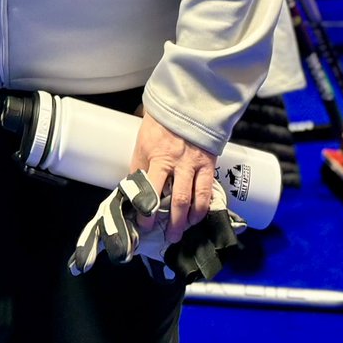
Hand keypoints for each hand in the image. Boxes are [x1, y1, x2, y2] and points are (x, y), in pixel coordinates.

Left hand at [130, 110, 217, 242]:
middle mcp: (173, 162)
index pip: (147, 188)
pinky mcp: (207, 164)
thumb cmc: (159, 123)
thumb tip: (134, 186)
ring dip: (186, 221)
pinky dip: (202, 208)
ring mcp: (192, 164)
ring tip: (181, 232)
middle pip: (172, 200)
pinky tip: (197, 217)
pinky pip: (207, 192)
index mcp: (153, 155)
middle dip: (169, 223)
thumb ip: (140, 164)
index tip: (142, 224)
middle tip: (167, 237)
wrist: (185, 104)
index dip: (145, 209)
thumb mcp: (142, 141)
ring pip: (191, 200)